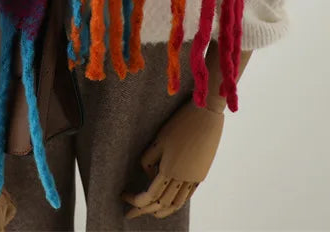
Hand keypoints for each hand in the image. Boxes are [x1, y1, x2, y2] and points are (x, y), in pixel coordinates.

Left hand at [121, 99, 223, 219]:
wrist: (206, 115)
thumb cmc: (180, 123)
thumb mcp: (158, 139)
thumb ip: (149, 160)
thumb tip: (149, 174)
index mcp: (169, 170)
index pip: (148, 196)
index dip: (134, 200)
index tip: (123, 196)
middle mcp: (182, 179)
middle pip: (161, 204)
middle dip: (143, 210)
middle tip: (129, 214)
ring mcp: (193, 178)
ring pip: (176, 204)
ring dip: (161, 210)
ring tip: (150, 211)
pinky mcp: (201, 174)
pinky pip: (187, 195)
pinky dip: (176, 202)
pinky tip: (170, 199)